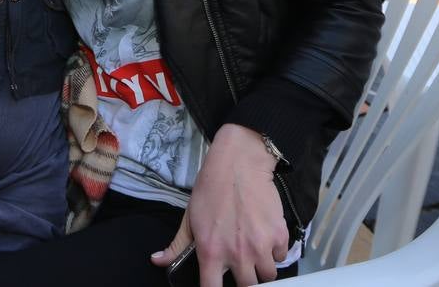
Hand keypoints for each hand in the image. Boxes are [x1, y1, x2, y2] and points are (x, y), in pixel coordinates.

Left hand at [151, 124, 289, 285]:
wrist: (239, 164)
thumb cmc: (211, 188)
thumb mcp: (189, 217)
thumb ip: (177, 245)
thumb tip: (158, 261)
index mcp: (211, 252)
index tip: (217, 283)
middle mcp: (237, 255)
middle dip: (244, 279)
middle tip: (240, 264)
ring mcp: (260, 247)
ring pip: (267, 276)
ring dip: (261, 268)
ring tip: (254, 252)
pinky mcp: (279, 235)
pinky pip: (281, 256)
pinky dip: (275, 251)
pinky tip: (265, 238)